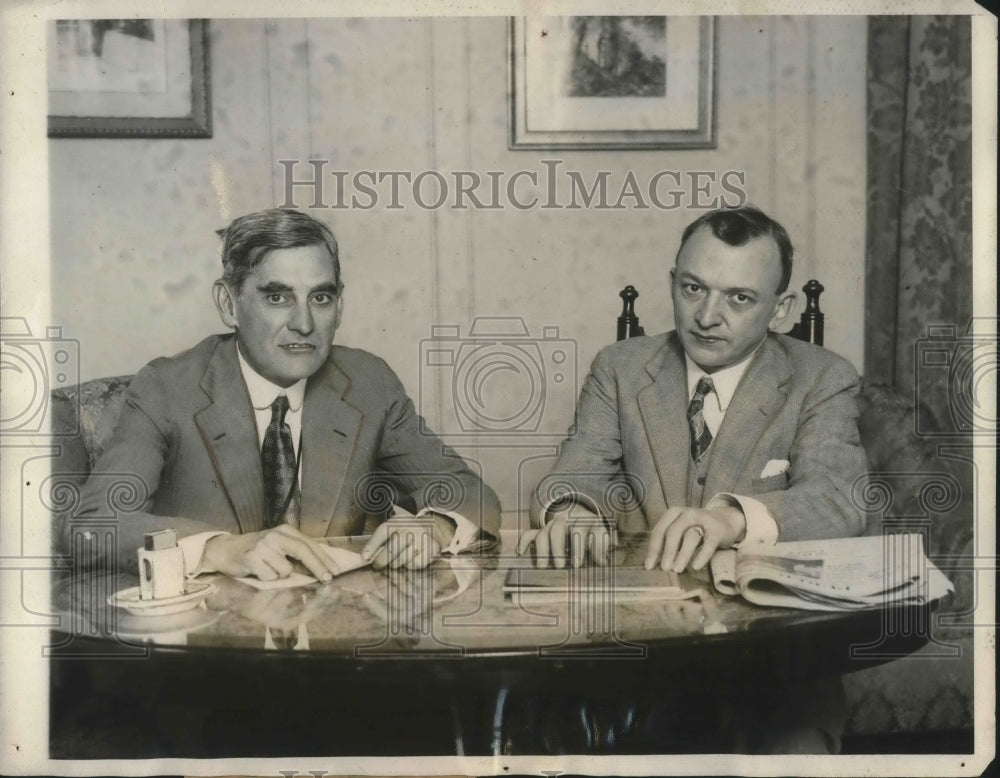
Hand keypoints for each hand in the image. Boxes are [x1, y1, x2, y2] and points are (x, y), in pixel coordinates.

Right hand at [202, 525, 341, 581]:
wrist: (225, 550)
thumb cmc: (257, 552)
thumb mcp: (278, 548)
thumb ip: (297, 554)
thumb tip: (321, 568)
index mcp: (286, 531)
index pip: (310, 545)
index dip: (324, 559)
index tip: (336, 571)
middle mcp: (276, 535)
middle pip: (303, 551)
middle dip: (318, 567)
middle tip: (329, 580)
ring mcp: (264, 545)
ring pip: (286, 569)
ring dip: (280, 576)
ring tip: (267, 569)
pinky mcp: (252, 557)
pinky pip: (270, 577)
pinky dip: (266, 579)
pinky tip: (257, 571)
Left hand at [361, 514, 452, 569]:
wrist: (432, 529)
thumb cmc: (406, 531)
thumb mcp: (393, 527)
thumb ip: (379, 540)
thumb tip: (364, 558)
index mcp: (399, 520)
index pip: (382, 532)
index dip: (372, 546)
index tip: (364, 558)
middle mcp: (411, 527)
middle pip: (391, 550)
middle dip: (381, 561)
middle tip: (378, 565)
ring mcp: (422, 538)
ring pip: (401, 560)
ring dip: (396, 563)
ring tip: (398, 559)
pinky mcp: (430, 549)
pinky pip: (413, 565)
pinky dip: (410, 565)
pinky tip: (411, 558)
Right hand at [517, 505, 612, 568]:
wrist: (578, 516)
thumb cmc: (591, 530)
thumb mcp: (600, 533)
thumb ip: (601, 546)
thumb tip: (601, 561)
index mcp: (581, 520)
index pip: (578, 530)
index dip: (578, 547)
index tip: (577, 565)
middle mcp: (563, 521)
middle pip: (556, 530)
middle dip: (557, 548)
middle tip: (559, 566)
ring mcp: (550, 526)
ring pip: (542, 534)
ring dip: (542, 550)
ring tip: (542, 567)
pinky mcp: (540, 532)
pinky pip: (528, 534)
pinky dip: (523, 542)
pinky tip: (520, 553)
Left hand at [644, 505, 744, 572]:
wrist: (725, 521)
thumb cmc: (696, 529)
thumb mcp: (680, 530)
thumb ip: (669, 542)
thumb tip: (655, 565)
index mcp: (673, 513)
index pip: (659, 531)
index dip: (653, 549)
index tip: (648, 567)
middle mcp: (687, 514)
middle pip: (673, 532)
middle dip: (667, 552)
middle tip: (664, 569)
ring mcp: (703, 520)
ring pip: (690, 537)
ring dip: (682, 555)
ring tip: (677, 570)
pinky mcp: (717, 530)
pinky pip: (708, 544)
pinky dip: (702, 556)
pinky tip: (695, 566)